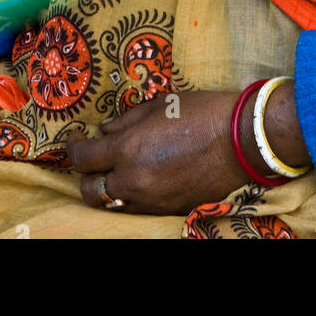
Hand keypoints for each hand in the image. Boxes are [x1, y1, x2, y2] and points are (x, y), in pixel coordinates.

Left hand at [65, 82, 309, 215]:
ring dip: (109, 188)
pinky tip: (142, 177)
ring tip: (116, 170)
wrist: (243, 141)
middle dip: (86, 174)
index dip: (73, 147)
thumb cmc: (202, 113)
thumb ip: (127, 119)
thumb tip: (106, 130)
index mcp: (128, 150)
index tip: (76, 138)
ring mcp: (151, 201)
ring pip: (113, 203)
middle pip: (90, 190)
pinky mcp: (168, 210)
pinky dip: (133, 195)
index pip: (83, 157)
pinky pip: (138, 207)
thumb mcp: (160, 104)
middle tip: (93, 158)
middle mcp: (134, 181)